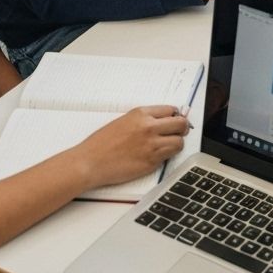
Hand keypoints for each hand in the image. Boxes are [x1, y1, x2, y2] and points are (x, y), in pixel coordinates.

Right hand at [72, 106, 188, 189]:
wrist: (90, 162)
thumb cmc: (101, 144)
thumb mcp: (124, 121)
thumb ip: (144, 119)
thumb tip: (163, 120)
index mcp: (141, 114)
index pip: (171, 110)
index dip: (174, 116)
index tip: (174, 121)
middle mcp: (149, 127)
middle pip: (181, 124)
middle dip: (182, 128)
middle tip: (178, 132)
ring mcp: (151, 145)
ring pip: (179, 142)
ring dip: (176, 144)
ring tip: (167, 146)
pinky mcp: (151, 161)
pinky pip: (169, 157)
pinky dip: (166, 156)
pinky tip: (156, 156)